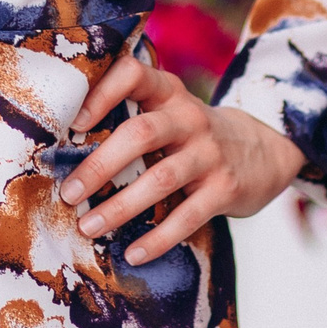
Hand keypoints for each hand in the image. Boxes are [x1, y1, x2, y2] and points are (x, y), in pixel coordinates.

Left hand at [61, 55, 304, 264]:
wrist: (264, 151)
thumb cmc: (193, 136)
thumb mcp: (170, 113)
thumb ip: (131, 119)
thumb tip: (62, 151)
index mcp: (169, 93)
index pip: (134, 74)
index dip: (102, 92)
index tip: (73, 123)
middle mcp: (190, 117)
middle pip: (140, 133)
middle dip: (99, 166)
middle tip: (68, 193)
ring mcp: (210, 153)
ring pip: (161, 178)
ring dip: (121, 207)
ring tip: (89, 228)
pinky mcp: (226, 188)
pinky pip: (188, 216)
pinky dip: (158, 238)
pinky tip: (133, 253)